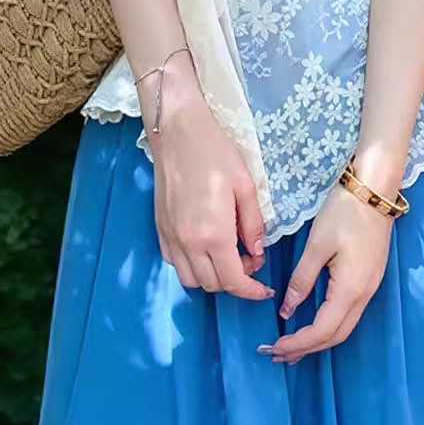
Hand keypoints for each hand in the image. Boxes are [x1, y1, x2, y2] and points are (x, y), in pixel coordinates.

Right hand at [151, 64, 271, 301]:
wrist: (177, 132)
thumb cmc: (215, 152)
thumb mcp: (246, 186)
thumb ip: (253, 224)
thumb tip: (257, 252)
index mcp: (213, 233)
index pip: (233, 280)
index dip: (251, 291)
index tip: (263, 290)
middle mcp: (188, 242)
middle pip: (212, 285)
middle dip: (234, 282)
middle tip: (250, 260)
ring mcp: (171, 237)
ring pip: (190, 279)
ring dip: (211, 277)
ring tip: (227, 256)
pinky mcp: (160, 229)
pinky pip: (174, 263)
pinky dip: (191, 266)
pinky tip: (204, 247)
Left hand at [263, 184, 393, 363]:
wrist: (375, 191)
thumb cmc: (345, 213)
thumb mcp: (317, 246)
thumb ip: (301, 280)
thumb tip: (287, 309)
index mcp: (350, 289)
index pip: (322, 331)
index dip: (297, 343)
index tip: (273, 347)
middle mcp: (364, 296)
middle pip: (334, 336)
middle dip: (305, 349)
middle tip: (276, 354)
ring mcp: (370, 289)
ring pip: (343, 328)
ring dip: (317, 341)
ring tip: (291, 347)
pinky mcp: (369, 281)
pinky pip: (348, 315)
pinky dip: (328, 327)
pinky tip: (312, 325)